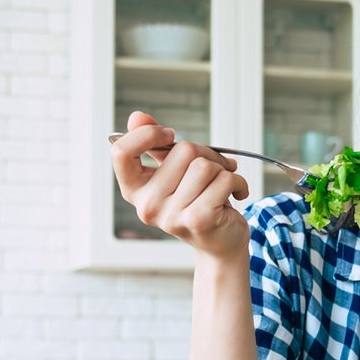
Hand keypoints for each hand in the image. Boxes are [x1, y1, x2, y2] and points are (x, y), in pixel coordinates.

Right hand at [109, 111, 250, 259]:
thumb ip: (155, 144)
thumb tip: (137, 116)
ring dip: (224, 169)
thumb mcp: (174, 172)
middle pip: (181, 150)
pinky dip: (238, 182)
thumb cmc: (198, 202)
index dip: (147, 135)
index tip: (169, 136)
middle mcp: (146, 206)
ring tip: (223, 185)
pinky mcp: (198, 219)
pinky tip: (236, 194)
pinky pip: (224, 180)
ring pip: (205, 165)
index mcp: (135, 190)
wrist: (220, 243)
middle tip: (213, 170)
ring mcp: (170, 216)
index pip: (121, 152)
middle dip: (207, 153)